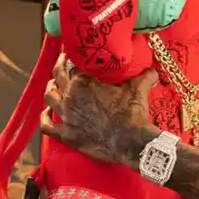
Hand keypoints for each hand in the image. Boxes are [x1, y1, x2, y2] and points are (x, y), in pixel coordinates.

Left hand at [40, 56, 159, 167]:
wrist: (132, 142)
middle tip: (64, 63)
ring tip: (52, 85)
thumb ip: (144, 76)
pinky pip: (47, 126)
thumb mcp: (139, 89)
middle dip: (60, 67)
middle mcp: (70, 95)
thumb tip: (154, 70)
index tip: (79, 57)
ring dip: (50, 89)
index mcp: (84, 81)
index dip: (76, 58)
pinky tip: (46, 114)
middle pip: (58, 76)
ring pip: (49, 97)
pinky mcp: (66, 135)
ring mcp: (66, 115)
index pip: (74, 64)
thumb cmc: (134, 114)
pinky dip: (44, 118)